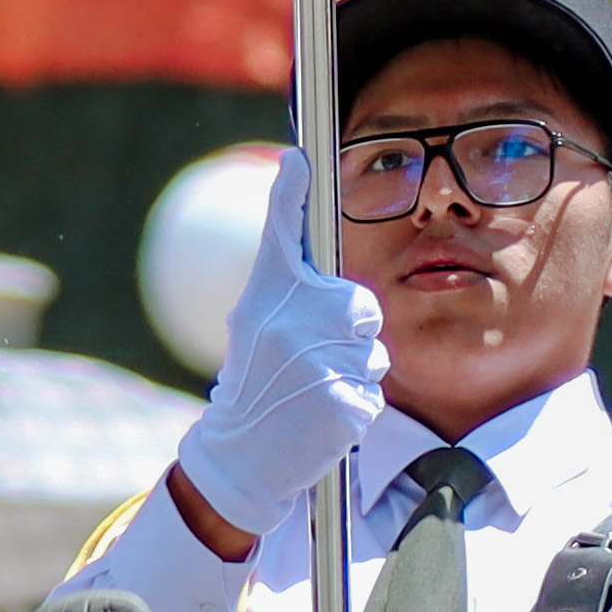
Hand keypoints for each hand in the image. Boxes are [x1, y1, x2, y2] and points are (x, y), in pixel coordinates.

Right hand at [170, 169, 390, 550]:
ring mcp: (315, 364)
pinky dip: (354, 410)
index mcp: (267, 300)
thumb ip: (285, 267)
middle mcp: (288, 324)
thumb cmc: (256, 379)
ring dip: (353, 375)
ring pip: (372, 355)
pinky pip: (372, 394)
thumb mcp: (257, 318)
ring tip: (311, 392)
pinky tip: (320, 417)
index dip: (291, 195)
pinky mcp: (340, 405)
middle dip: (351, 333)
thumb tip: (294, 180)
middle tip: (313, 357)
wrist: (240, 454)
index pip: (282, 235)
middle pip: (363, 308)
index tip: (300, 158)